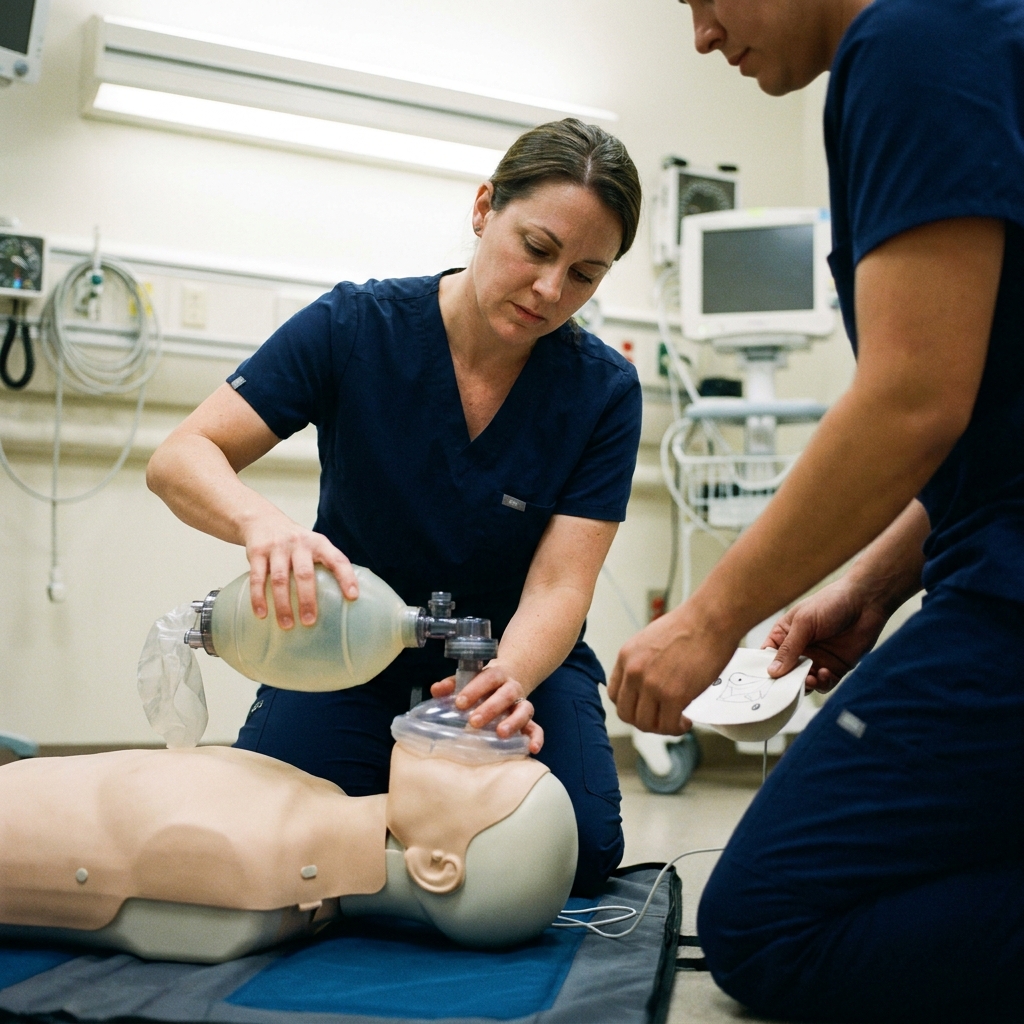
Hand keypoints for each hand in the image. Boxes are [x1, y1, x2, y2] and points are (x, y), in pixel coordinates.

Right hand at [242, 509, 358, 628]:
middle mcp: (299, 543)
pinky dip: (258, 598)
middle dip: (307, 600)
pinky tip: (262, 614)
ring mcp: (277, 547)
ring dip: (283, 605)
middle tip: (310, 622)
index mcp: (319, 543)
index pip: (337, 560)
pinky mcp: (257, 552)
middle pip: (305, 574)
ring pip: (280, 579)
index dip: (346, 577)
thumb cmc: (296, 542)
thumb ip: (326, 564)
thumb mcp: (314, 545)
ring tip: (287, 625)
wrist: (262, 520)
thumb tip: (345, 597)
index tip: (352, 597)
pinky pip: (257, 578)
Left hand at [430, 662, 543, 754]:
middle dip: (490, 708)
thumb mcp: (469, 679)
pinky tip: (532, 749)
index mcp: (496, 675)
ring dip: (514, 721)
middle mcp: (512, 688)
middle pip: (506, 694)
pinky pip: (536, 728)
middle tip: (474, 721)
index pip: (487, 678)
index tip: (460, 703)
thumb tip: (435, 690)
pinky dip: (536, 738)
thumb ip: (452, 684)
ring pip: (524, 709)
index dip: (474, 689)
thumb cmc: (483, 684)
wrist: (510, 677)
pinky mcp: (529, 720)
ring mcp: (522, 703)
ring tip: (501, 733)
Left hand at [609, 604, 741, 733]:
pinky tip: (687, 721)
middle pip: (626, 714)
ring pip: (645, 724)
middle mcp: (634, 672)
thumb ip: (644, 661)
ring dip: (661, 727)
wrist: (710, 619)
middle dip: (644, 721)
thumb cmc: (690, 624)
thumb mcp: (651, 639)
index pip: (615, 694)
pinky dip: (677, 728)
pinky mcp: (674, 695)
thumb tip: (650, 681)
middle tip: (662, 718)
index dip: (630, 706)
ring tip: (677, 720)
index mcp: (626, 656)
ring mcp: (652, 685)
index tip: (646, 707)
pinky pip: (668, 725)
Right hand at [762, 577, 889, 691]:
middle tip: (786, 687)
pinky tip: (825, 673)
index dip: (763, 668)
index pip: (767, 656)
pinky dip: (823, 683)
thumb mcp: (804, 623)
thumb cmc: (830, 603)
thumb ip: (789, 649)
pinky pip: (824, 684)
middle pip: (784, 673)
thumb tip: (772, 672)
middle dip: (785, 681)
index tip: (760, 682)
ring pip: (804, 682)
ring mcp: (817, 660)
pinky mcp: (835, 668)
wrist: (866, 602)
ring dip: (805, 685)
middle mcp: (799, 650)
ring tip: (809, 679)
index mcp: (784, 635)